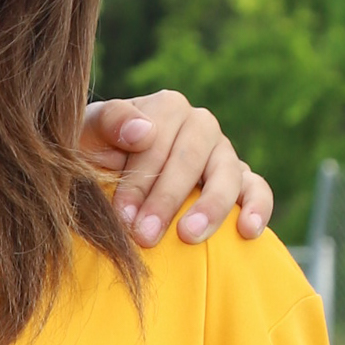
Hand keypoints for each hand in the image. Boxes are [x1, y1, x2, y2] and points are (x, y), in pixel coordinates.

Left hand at [80, 93, 274, 247]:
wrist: (104, 176)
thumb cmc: (93, 155)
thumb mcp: (86, 135)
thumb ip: (108, 123)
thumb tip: (143, 131)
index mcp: (166, 108)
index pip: (158, 140)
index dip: (140, 179)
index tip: (123, 214)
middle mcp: (200, 125)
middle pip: (193, 157)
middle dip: (167, 198)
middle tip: (145, 235)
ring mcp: (222, 152)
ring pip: (228, 173)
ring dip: (211, 205)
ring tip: (189, 236)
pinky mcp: (239, 179)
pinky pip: (257, 188)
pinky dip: (258, 207)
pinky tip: (248, 231)